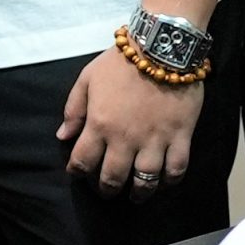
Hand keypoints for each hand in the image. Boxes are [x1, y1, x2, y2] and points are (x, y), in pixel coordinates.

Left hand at [59, 49, 204, 200]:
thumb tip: (63, 137)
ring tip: (135, 196)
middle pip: (113, 178)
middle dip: (106, 190)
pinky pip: (177, 170)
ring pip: (146, 181)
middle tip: (106, 191)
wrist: (161, 48)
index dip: (77, 173)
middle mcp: (125, 139)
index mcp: (100, 125)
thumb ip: (73, 109)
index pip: (83, 162)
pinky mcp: (181, 137)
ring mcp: (155, 141)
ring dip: (138, 194)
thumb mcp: (87, 79)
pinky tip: (164, 182)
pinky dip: (170, 181)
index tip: (78, 173)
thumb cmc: (120, 62)